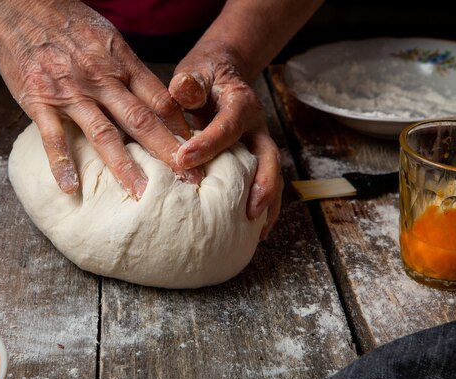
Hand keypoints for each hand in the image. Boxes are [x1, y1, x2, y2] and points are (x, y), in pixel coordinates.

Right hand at [0, 0, 201, 197]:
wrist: (19, 7)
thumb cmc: (68, 22)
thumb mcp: (108, 39)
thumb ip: (129, 70)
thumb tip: (154, 99)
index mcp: (122, 64)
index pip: (160, 100)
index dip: (181, 128)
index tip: (198, 151)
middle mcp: (102, 80)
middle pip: (141, 121)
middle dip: (168, 153)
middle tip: (189, 180)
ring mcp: (71, 92)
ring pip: (103, 133)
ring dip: (124, 165)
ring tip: (140, 192)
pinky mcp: (39, 101)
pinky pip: (52, 137)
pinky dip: (61, 162)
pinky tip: (70, 187)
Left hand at [169, 40, 282, 238]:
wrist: (220, 77)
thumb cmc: (203, 78)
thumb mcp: (195, 72)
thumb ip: (189, 80)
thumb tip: (183, 87)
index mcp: (241, 103)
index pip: (228, 126)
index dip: (209, 144)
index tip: (184, 160)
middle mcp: (256, 127)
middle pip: (268, 156)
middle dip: (262, 184)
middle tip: (251, 210)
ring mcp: (258, 145)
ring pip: (271, 174)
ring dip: (268, 202)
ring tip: (257, 230)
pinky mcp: (253, 159)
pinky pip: (263, 183)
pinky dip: (264, 206)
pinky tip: (255, 230)